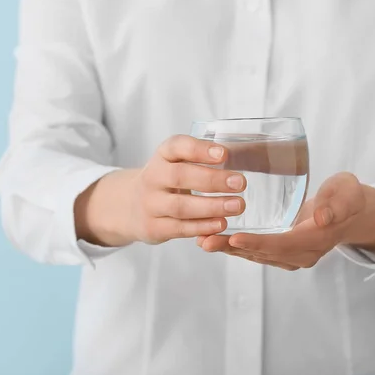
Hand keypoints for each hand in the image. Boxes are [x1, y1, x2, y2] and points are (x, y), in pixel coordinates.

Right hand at [75, 135, 246, 245]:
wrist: (131, 206)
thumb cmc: (166, 181)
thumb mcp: (176, 163)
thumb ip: (201, 160)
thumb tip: (242, 157)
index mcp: (162, 156)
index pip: (177, 146)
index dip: (200, 149)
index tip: (224, 153)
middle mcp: (152, 177)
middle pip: (180, 176)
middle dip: (212, 180)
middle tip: (240, 183)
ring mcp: (150, 204)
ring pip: (181, 206)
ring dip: (212, 206)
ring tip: (237, 205)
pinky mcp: (153, 227)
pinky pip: (179, 228)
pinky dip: (202, 227)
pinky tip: (222, 223)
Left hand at [197, 172, 374, 270]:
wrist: (350, 212)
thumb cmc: (347, 197)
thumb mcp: (347, 193)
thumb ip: (336, 204)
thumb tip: (323, 218)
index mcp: (318, 238)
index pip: (285, 244)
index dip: (260, 243)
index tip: (235, 237)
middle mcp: (304, 254)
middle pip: (265, 254)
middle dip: (235, 249)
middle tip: (205, 241)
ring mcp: (293, 257)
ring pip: (258, 255)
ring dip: (230, 250)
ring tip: (203, 241)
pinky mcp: (283, 253)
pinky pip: (258, 252)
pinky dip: (237, 247)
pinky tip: (216, 239)